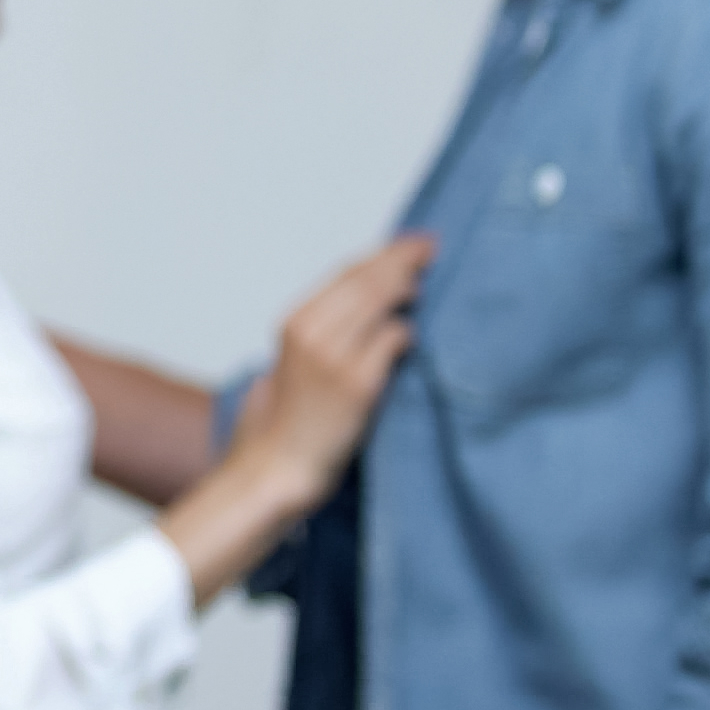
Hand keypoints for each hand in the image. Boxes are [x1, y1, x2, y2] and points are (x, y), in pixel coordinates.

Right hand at [227, 234, 433, 498]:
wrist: (278, 465)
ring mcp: (334, 357)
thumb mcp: (296, 359)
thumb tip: (374, 298)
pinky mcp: (357, 384)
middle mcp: (311, 332)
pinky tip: (412, 335)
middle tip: (432, 248)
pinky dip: (405, 333)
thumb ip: (326, 328)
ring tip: (425, 283)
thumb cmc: (291, 418)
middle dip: (402, 259)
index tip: (412, 243)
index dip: (382, 254)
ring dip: (406, 288)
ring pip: (379, 302)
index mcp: (295, 322)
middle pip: (365, 280)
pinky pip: (391, 341)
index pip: (346, 272)